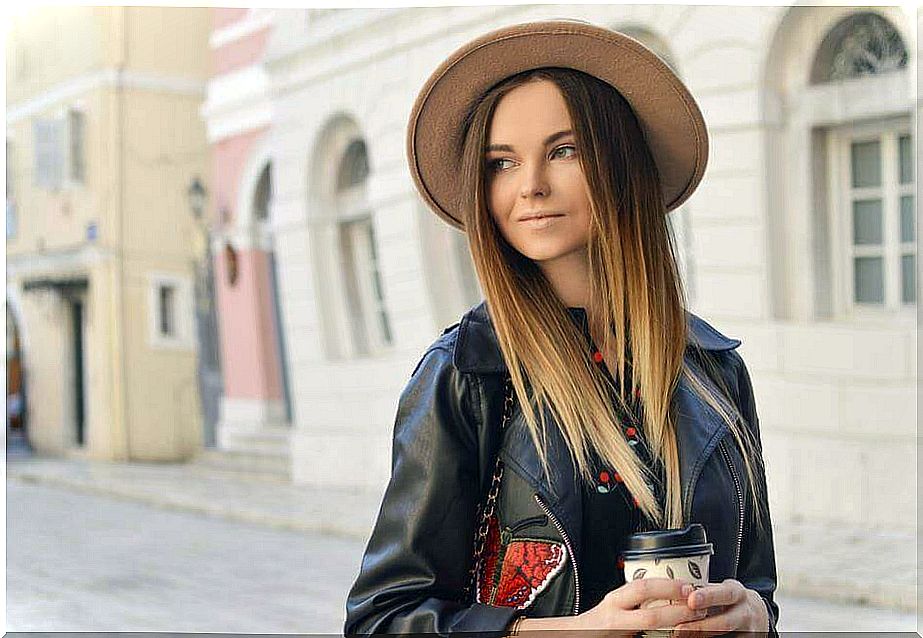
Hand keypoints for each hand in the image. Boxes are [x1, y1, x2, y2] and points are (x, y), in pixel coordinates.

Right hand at [572, 577, 707, 633]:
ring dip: (674, 625)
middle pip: (650, 614)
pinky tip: (673, 634)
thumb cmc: (597, 623)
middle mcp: (614, 616)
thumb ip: (634, 600)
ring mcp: (617, 632)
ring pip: (649, 629)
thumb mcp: (614, 606)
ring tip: (693, 622)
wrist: (574, 637)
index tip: (688, 586)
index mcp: (614, 601)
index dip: (668, 586)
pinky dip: (662, 636)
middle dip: (677, 611)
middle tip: (698, 609)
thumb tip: (666, 592)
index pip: (643, 588)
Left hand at [672, 578, 768, 636]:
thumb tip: (673, 592)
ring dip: (701, 637)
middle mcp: (745, 613)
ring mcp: (748, 631)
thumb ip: (703, 591)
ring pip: (725, 635)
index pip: (725, 593)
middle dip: (701, 626)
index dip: (708, 597)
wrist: (757, 614)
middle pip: (725, 621)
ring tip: (680, 636)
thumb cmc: (729, 600)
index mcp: (737, 593)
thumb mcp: (722, 590)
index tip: (691, 600)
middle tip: (679, 628)